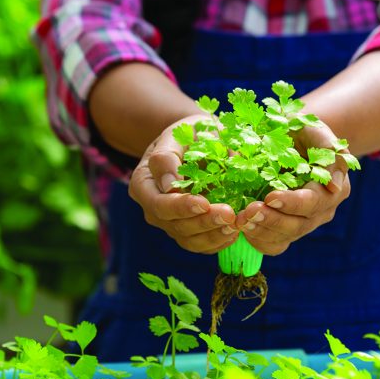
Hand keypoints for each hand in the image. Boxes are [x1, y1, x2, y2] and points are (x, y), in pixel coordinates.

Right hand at [128, 115, 240, 253]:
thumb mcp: (178, 133)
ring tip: (236, 224)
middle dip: (203, 222)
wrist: (200, 143)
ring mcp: (170, 223)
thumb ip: (168, 156)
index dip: (180, 207)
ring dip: (214, 235)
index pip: (158, 203)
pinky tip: (235, 231)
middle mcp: (153, 208)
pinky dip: (219, 241)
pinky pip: (202, 245)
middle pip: (174, 225)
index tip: (204, 202)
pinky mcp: (188, 232)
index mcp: (143, 183)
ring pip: (189, 240)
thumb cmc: (189, 134)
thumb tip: (170, 184)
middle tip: (229, 214)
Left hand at [236, 122, 351, 255]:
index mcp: (332, 190)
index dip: (292, 203)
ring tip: (241, 220)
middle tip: (248, 211)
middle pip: (298, 225)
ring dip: (260, 231)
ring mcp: (302, 224)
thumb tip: (335, 187)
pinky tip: (241, 229)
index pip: (313, 203)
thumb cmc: (303, 132)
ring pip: (284, 238)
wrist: (289, 140)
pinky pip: (272, 245)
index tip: (270, 196)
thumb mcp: (317, 131)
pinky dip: (256, 240)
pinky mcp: (285, 231)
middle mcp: (320, 212)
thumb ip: (331, 151)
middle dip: (272, 220)